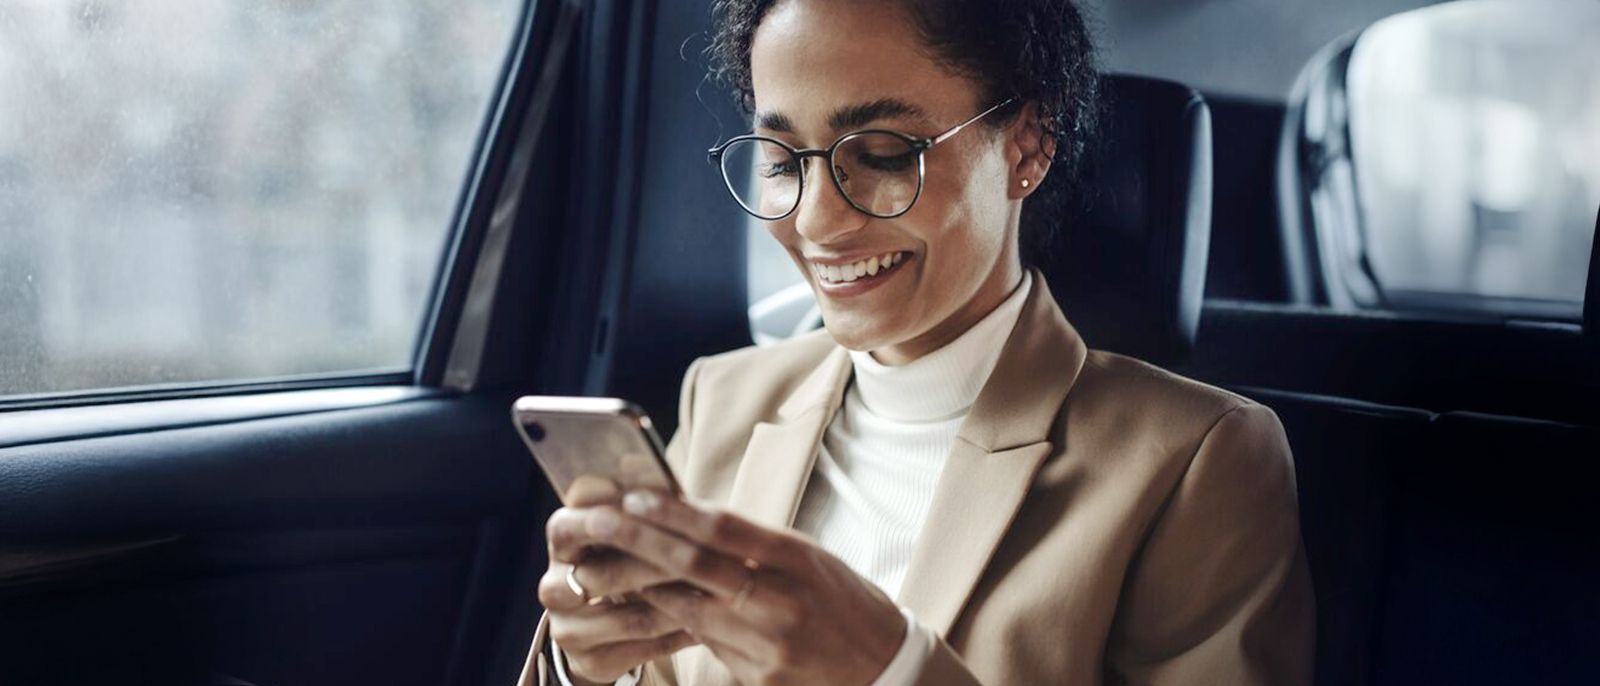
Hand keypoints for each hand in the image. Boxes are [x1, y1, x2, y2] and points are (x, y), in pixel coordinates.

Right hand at [539, 478, 697, 683]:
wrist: (604, 626)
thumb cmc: (628, 558)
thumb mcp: (629, 530)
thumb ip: (636, 504)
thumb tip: (638, 460)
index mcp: (561, 538)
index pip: (576, 523)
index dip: (617, 520)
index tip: (657, 513)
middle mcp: (553, 584)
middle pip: (608, 573)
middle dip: (662, 565)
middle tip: (708, 560)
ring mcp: (566, 627)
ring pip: (632, 615)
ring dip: (681, 605)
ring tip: (720, 595)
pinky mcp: (586, 661)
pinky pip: (643, 647)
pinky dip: (679, 634)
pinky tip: (708, 624)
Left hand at [586, 489, 906, 685]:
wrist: (882, 666)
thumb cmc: (841, 599)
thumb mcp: (807, 557)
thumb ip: (752, 542)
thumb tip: (684, 513)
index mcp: (797, 559)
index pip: (723, 528)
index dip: (672, 511)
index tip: (633, 496)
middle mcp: (781, 601)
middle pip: (694, 566)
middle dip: (637, 542)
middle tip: (595, 523)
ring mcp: (767, 645)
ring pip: (686, 609)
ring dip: (642, 586)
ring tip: (602, 565)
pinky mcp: (758, 678)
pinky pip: (704, 644)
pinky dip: (674, 621)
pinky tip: (648, 606)